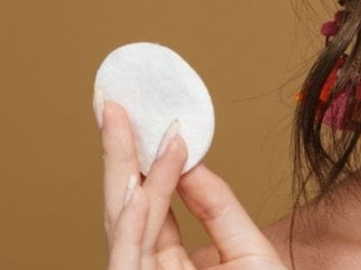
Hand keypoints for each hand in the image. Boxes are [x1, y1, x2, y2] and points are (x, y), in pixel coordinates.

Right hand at [97, 98, 284, 268]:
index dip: (146, 163)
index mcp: (170, 266)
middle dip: (120, 155)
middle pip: (128, 208)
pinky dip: (131, 228)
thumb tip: (191, 163)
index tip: (147, 122)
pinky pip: (129, 261)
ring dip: (123, 173)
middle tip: (112, 106)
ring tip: (119, 124)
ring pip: (122, 227)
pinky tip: (136, 192)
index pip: (151, 207)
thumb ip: (219, 211)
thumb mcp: (248, 251)